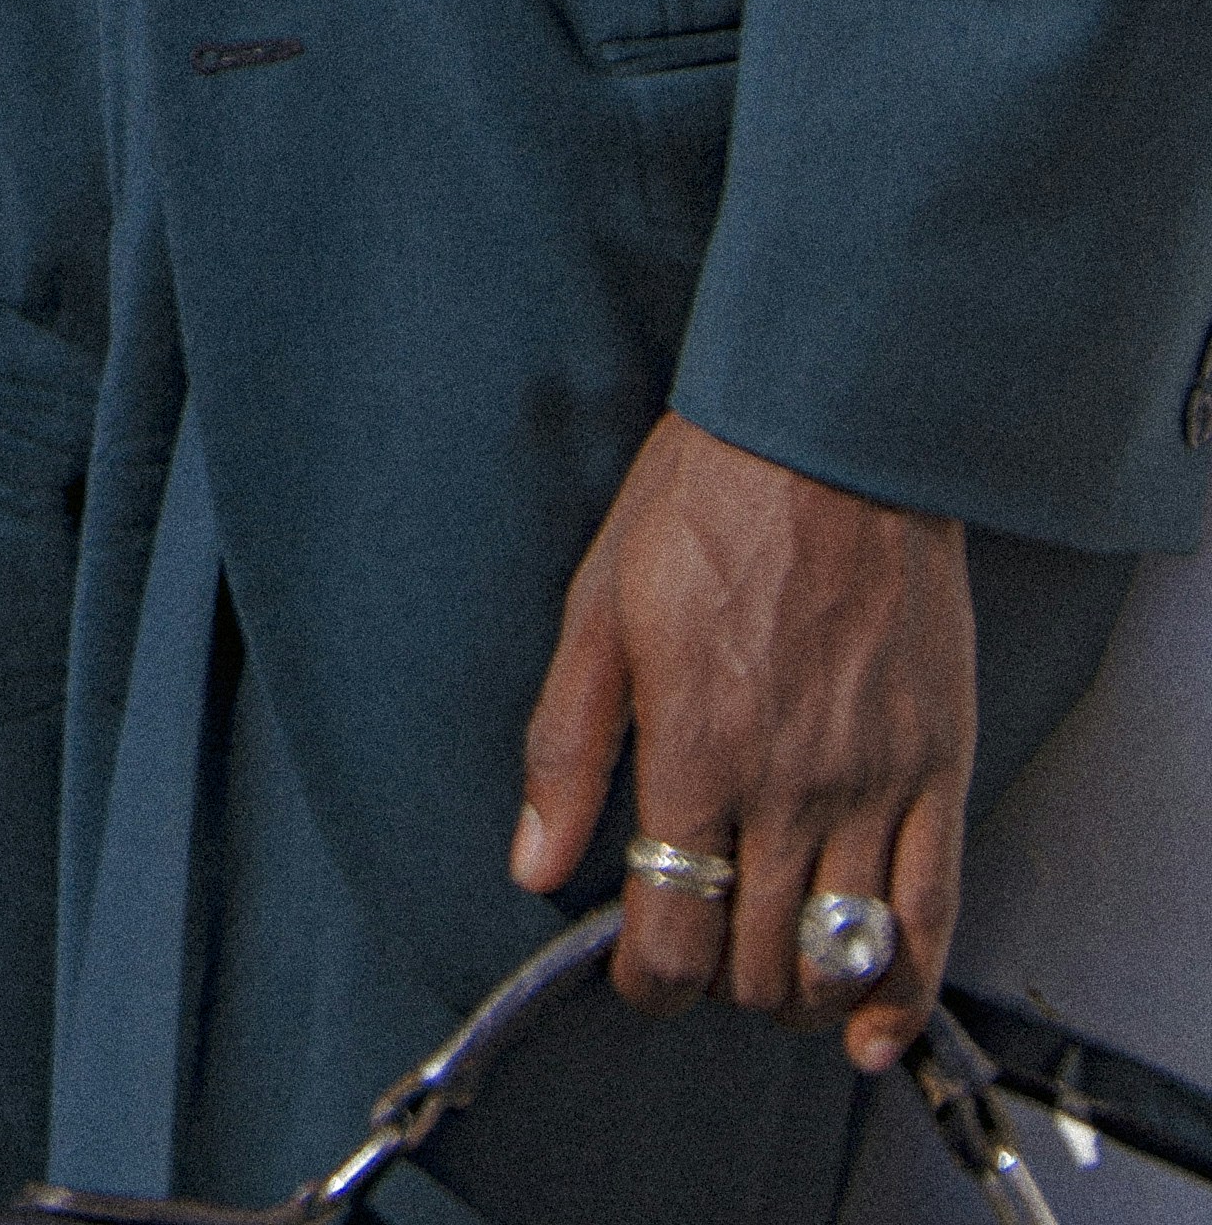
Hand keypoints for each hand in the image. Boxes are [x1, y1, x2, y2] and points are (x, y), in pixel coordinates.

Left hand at [511, 409, 973, 1075]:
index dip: (649, 984)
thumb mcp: (598, 610)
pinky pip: (932, 917)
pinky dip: (903, 993)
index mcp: (695, 754)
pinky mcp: (937, 770)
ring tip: (771, 976)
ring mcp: (870, 786)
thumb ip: (567, 746)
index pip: (671, 938)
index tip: (642, 977)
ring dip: (797, 996)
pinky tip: (872, 1026)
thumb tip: (531, 861)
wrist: (830, 442)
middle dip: (719, 983)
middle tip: (704, 952)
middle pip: (752, 965)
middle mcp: (786, 790)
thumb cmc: (707, 506)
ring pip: (836, 960)